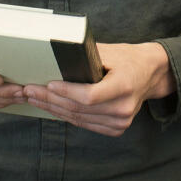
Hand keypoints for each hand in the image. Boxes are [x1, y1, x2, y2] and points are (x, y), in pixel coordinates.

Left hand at [24, 42, 173, 136]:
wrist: (150, 74)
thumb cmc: (127, 58)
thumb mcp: (110, 51)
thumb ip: (86, 58)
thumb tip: (55, 58)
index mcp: (125, 85)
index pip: (90, 95)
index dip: (66, 92)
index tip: (47, 84)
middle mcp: (124, 107)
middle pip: (80, 108)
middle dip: (50, 99)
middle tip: (30, 90)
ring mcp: (121, 122)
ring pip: (78, 119)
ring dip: (53, 109)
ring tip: (34, 98)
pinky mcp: (116, 129)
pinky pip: (84, 124)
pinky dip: (66, 115)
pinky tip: (51, 107)